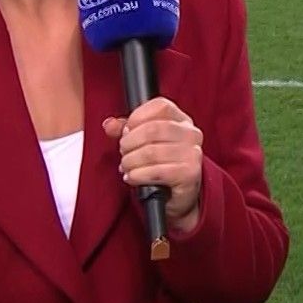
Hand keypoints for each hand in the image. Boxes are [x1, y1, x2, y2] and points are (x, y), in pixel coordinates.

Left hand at [103, 97, 204, 234]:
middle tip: (123, 152)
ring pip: (151, 152)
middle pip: (153, 129)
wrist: (178, 197)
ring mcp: (193, 154)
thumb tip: (109, 124)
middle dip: (129, 142)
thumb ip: (126, 130)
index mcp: (182, 120)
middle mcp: (191, 134)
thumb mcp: (144, 143)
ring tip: (126, 167)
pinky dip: (138, 175)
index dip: (137, 117)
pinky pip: (156, 171)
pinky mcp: (189, 174)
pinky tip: (132, 177)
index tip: (126, 131)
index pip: (160, 106)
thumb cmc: (161, 165)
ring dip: (131, 161)